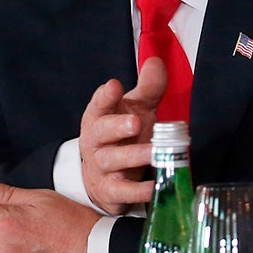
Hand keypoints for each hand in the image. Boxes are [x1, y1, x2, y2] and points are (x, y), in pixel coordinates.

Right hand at [78, 57, 167, 213]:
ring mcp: (101, 167)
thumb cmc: (122, 137)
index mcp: (99, 117)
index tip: (114, 86)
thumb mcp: (136, 110)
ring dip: (134, 156)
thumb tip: (156, 61)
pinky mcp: (110, 191)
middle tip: (136, 122)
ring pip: (112, 160)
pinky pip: (122, 191)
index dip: (105, 96)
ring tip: (155, 152)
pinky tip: (155, 185)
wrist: (104, 179)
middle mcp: (96, 142)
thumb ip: (148, 88)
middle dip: (117, 126)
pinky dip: (138, 190)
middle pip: (101, 131)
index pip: (99, 104)